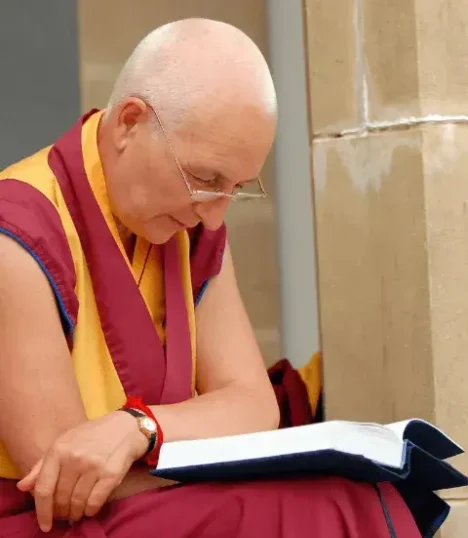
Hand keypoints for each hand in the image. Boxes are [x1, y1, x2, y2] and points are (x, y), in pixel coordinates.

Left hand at [17, 411, 147, 531]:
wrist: (126, 427)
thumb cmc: (92, 435)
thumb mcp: (65, 442)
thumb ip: (42, 465)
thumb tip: (23, 487)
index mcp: (59, 449)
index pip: (43, 488)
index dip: (42, 511)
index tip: (44, 524)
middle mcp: (75, 458)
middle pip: (60, 498)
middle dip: (61, 511)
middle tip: (65, 514)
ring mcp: (93, 466)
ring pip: (77, 503)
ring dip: (76, 513)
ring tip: (77, 512)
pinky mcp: (111, 474)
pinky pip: (94, 502)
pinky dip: (90, 510)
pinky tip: (90, 508)